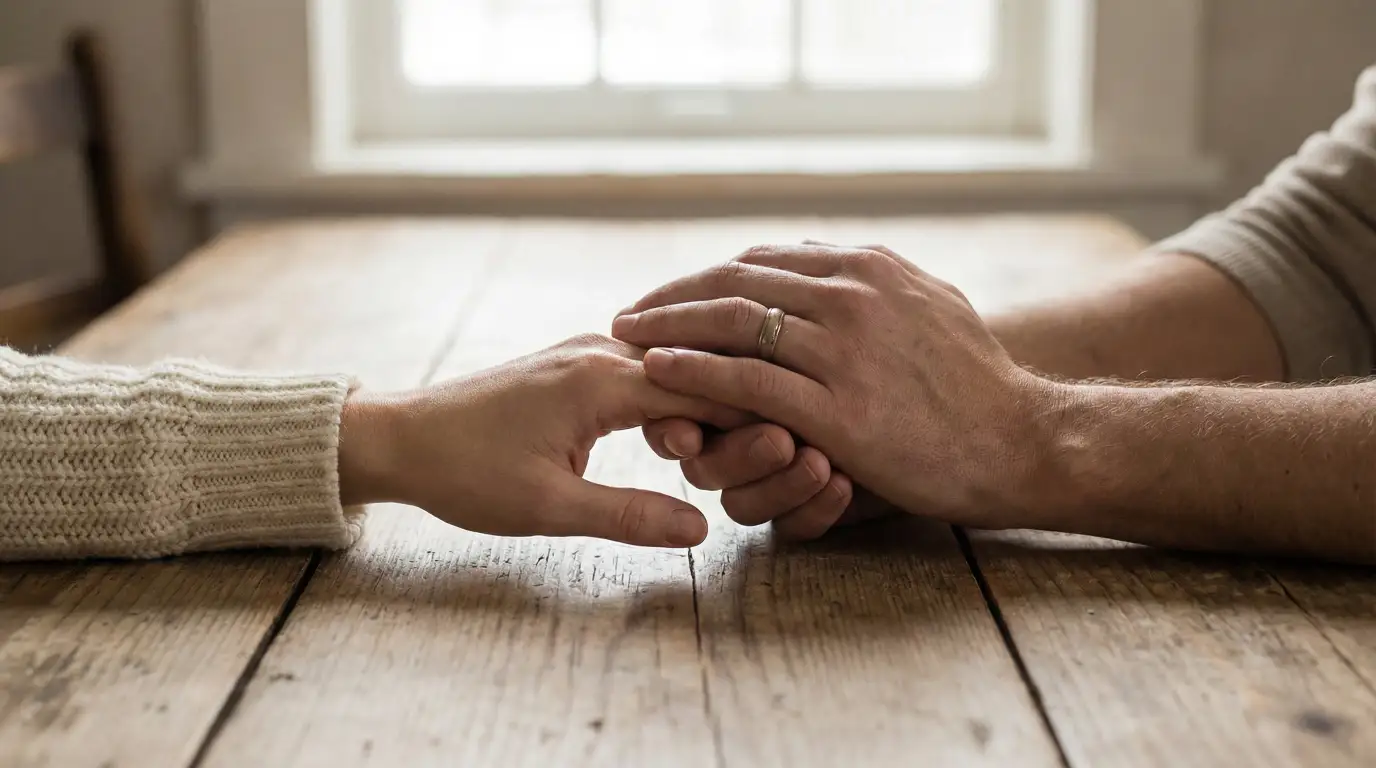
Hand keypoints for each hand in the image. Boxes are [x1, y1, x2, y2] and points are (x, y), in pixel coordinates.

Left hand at [338, 334, 749, 547]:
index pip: (704, 385)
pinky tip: (686, 437)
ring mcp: (586, 354)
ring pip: (672, 371)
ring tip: (737, 453)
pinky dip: (672, 401)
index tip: (796, 446)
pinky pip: (643, 375)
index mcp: (599, 381)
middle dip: (737, 411)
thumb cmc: (465, 473)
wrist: (400, 439)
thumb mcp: (548, 507)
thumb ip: (629, 515)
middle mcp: (599, 353)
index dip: (753, 417)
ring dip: (705, 407)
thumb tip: (702, 527)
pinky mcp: (573, 367)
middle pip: (696, 372)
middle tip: (779, 455)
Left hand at [612, 243, 1063, 530]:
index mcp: (869, 268)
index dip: (707, 276)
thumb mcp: (932, 305)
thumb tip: (830, 260)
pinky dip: (692, 371)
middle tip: (629, 313)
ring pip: (731, 325)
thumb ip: (876, 281)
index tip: (670, 294)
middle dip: (673, 297)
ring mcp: (845, 350)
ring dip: (667, 327)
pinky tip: (656, 372)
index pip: (764, 261)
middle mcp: (852, 296)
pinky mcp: (839, 408)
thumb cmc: (976, 383)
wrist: (1020, 439)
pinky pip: (745, 380)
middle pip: (735, 283)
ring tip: (626, 336)